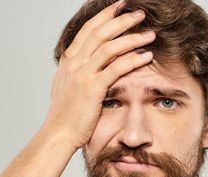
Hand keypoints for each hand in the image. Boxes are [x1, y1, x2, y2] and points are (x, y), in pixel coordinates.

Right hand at [44, 0, 155, 148]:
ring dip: (132, 38)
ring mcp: (82, 75)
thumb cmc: (64, 116)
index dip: (104, 16)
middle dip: (121, 20)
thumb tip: (78, 63)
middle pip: (100, 33)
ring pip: (110, 47)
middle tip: (139, 13)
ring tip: (149, 34)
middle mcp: (74, 64)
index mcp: (68, 61)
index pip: (88, 30)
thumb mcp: (64, 87)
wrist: (58, 134)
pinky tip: (146, 56)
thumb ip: (73, 72)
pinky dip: (133, 60)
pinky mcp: (92, 89)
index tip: (118, 7)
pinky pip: (116, 68)